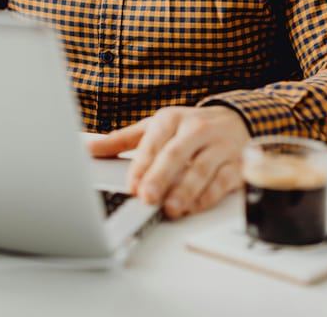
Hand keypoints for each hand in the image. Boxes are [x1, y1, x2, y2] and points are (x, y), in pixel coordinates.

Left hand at [89, 106, 249, 218]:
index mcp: (170, 119)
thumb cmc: (187, 126)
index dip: (142, 166)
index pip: (153, 143)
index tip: (132, 186)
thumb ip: (122, 140)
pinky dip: (209, 195)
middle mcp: (195, 130)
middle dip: (161, 177)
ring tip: (171, 207)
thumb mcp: (153, 127)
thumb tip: (90, 150)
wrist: (234, 120)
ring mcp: (218, 146)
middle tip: (148, 198)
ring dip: (186, 190)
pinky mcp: (236, 163)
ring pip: (202, 168)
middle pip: (176, 154)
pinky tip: (195, 206)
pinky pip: (223, 180)